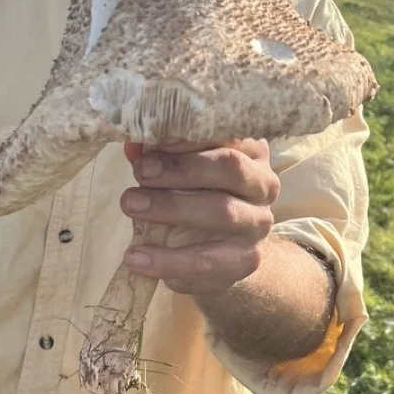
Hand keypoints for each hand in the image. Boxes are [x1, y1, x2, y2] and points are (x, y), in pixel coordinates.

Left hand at [120, 138, 279, 297]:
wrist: (220, 254)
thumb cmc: (196, 198)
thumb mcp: (178, 171)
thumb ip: (158, 155)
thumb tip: (133, 144)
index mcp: (250, 151)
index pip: (226, 133)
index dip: (189, 136)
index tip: (152, 142)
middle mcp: (263, 183)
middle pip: (229, 167)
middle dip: (181, 169)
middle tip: (141, 172)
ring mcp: (258, 223)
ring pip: (222, 212)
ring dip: (171, 208)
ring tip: (131, 206)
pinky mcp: (246, 260)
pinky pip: (207, 260)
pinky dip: (167, 260)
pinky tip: (135, 257)